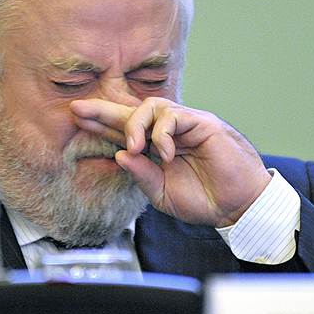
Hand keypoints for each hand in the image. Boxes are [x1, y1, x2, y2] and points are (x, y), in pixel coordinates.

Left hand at [70, 97, 271, 226]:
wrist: (237, 207)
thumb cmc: (205, 200)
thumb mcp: (161, 193)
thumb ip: (141, 175)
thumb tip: (119, 156)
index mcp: (157, 149)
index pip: (125, 130)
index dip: (102, 123)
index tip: (76, 118)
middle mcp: (169, 133)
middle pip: (132, 111)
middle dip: (104, 110)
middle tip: (79, 110)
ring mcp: (186, 125)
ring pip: (152, 106)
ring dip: (135, 124)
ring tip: (133, 146)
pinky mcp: (202, 123)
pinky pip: (174, 116)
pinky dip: (163, 134)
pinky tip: (164, 153)